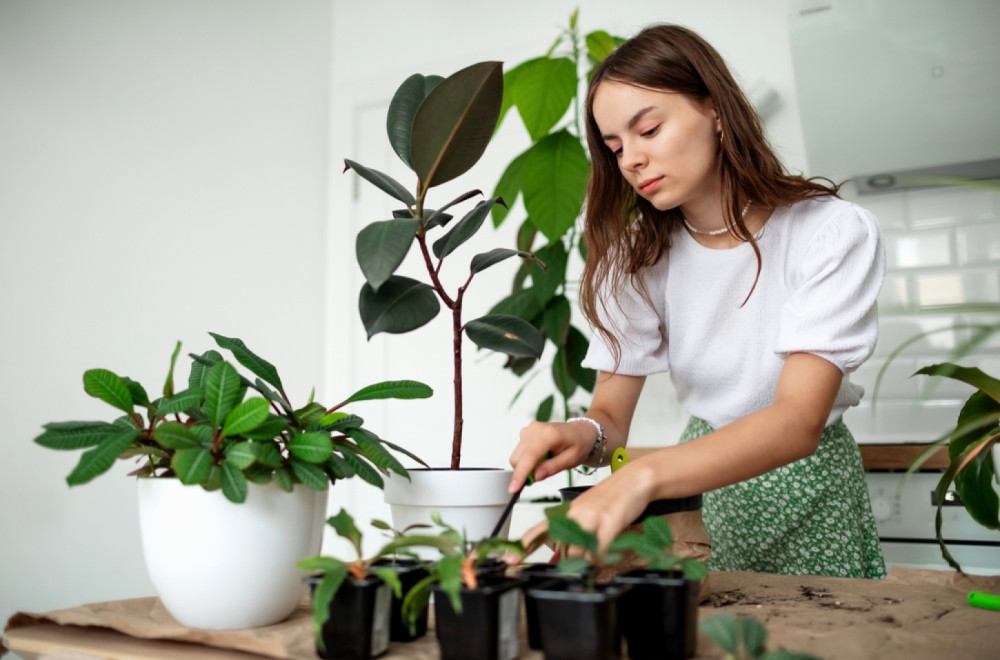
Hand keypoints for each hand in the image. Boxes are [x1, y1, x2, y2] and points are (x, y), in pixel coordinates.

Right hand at [507, 419, 595, 493]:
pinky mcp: (526, 432)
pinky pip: (519, 451)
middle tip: (542, 474)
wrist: (581, 432)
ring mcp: (529, 429)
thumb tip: (535, 477)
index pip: (529, 456)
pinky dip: (526, 459)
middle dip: (525, 472)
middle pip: (518, 458)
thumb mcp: (571, 460)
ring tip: (545, 462)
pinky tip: (541, 457)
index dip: (520, 474)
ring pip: (517, 456)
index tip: (514, 489)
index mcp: (549, 434)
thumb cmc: (579, 444)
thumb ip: (552, 468)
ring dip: (526, 465)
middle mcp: (535, 429)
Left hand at [519, 461, 655, 555]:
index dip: (522, 547)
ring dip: (587, 561)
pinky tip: (606, 555)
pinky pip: (599, 551)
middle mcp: (574, 515)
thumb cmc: (610, 499)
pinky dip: (602, 558)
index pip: (538, 532)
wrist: (633, 481)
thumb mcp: (584, 515)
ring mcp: (591, 519)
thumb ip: (570, 536)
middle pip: (562, 551)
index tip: (509, 560)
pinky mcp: (608, 523)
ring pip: (579, 554)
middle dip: (568, 562)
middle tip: (575, 563)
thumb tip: (555, 559)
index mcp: (566, 513)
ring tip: (597, 554)